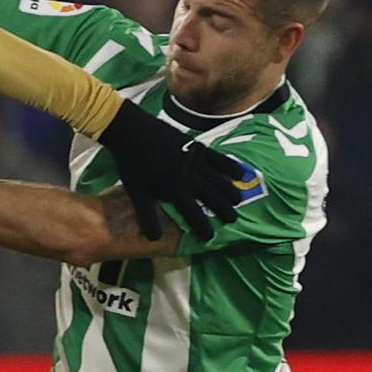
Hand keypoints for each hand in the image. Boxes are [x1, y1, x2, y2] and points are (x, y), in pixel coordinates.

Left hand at [96, 99, 244, 241]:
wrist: (133, 132)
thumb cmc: (132, 164)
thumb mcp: (136, 193)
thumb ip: (147, 215)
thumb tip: (154, 239)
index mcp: (176, 190)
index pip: (194, 214)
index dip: (203, 227)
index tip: (210, 237)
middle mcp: (191, 177)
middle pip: (212, 197)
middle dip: (224, 210)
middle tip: (233, 219)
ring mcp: (196, 161)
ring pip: (218, 179)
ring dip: (229, 191)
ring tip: (238, 201)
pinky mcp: (197, 147)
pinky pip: (218, 158)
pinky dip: (229, 166)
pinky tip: (239, 174)